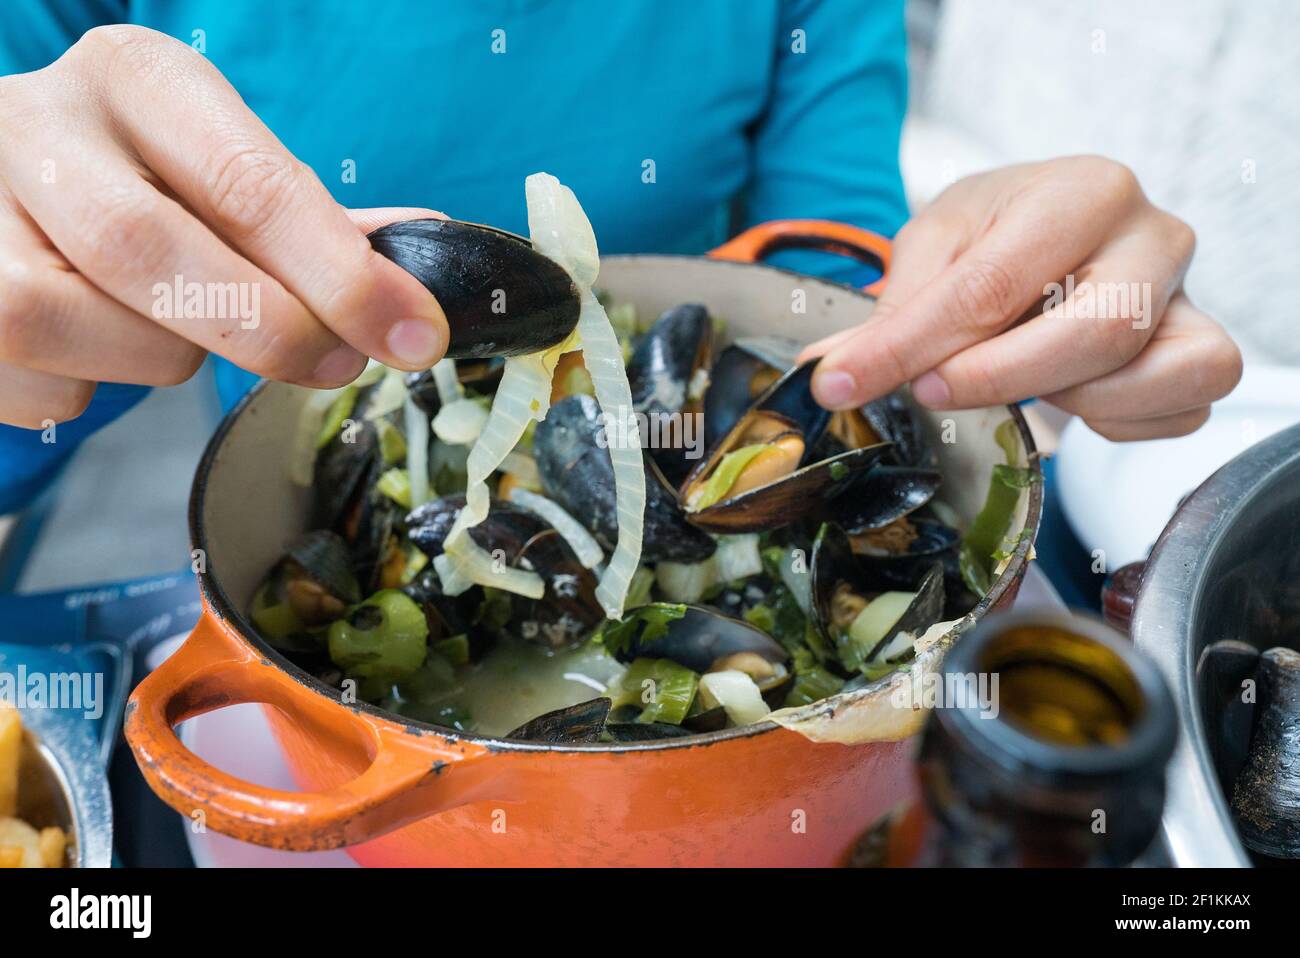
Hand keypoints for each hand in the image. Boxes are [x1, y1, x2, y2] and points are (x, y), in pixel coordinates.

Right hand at [0, 26, 447, 427]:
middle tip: (336, 362)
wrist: (5, 182)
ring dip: (163, 356)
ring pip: (77, 323)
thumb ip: (316, 218)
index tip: (415, 334)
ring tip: (178, 329)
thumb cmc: (145, 179)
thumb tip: (430, 247)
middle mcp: (32, 124)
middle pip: (149, 250)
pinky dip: (94, 389)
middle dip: (265, 327)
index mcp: (134, 78)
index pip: (245, 180)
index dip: (342, 273)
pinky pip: (42, 387)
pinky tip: (101, 346)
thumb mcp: (224, 168)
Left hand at [801, 156, 1241, 440]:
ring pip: (1152, 377)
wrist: (1064, 228)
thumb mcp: (937, 243)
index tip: (845, 382)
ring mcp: (1189, 300)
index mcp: (1084, 191)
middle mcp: (1153, 238)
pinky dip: (1115, 422)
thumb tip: (831, 373)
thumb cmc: (1002, 230)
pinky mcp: (1200, 354)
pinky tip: (1066, 396)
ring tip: (1012, 379)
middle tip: (929, 392)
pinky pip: (1174, 414)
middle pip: (1096, 332)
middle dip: (998, 378)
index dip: (912, 344)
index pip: (993, 283)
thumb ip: (894, 307)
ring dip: (1069, 400)